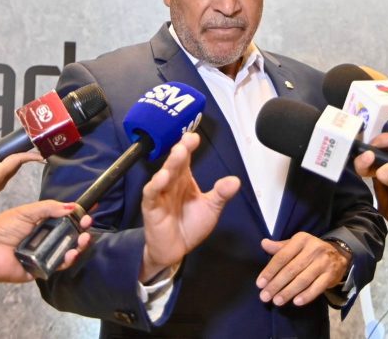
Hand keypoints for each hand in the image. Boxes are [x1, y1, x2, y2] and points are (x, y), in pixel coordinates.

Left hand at [0, 200, 91, 283]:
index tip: (92, 208)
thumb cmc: (2, 229)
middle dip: (82, 228)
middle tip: (88, 223)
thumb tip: (72, 206)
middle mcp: (46, 237)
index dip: (78, 213)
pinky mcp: (44, 268)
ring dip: (79, 243)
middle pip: (70, 233)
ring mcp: (46, 253)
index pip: (65, 216)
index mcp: (41, 222)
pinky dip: (68, 259)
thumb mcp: (26, 212)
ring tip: (84, 238)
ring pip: (69, 248)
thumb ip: (49, 208)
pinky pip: (60, 264)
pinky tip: (72, 252)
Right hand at [140, 132, 240, 282]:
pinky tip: (162, 178)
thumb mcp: (210, 208)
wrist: (175, 250)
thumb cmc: (190, 225)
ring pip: (163, 175)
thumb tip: (235, 180)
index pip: (186, 160)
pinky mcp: (151, 208)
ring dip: (170, 164)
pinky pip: (151, 194)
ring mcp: (160, 194)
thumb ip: (221, 194)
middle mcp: (171, 183)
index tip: (194, 137)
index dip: (188, 147)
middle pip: (175, 164)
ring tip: (179, 153)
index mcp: (184, 180)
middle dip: (181, 151)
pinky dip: (155, 185)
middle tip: (188, 140)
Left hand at [257, 232, 349, 305]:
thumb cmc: (310, 251)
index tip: (260, 284)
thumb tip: (263, 243)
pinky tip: (296, 302)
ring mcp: (323, 262)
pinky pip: (317, 287)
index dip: (270, 271)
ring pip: (303, 280)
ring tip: (277, 301)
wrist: (338, 254)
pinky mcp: (331, 275)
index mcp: (301, 239)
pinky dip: (306, 295)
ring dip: (288, 292)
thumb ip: (280, 247)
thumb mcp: (295, 244)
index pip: (282, 256)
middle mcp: (313, 249)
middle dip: (276, 284)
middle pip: (291, 270)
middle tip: (265, 296)